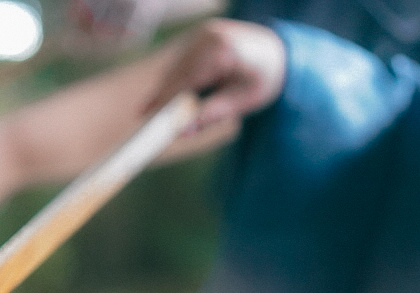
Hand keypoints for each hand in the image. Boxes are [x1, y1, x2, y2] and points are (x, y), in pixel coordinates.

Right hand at [145, 18, 286, 129]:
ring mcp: (204, 33)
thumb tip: (183, 131)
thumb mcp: (243, 101)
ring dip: (164, 88)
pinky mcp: (199, 35)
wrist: (276, 52)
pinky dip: (172, 78)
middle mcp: (211, 36)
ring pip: (176, 66)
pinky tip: (161, 96)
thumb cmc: (263, 78)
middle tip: (143, 118)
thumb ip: (212, 114)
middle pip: (177, 71)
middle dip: (162, 96)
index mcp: (225, 50)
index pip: (188, 79)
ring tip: (149, 110)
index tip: (149, 117)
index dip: (167, 99)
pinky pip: (181, 60)